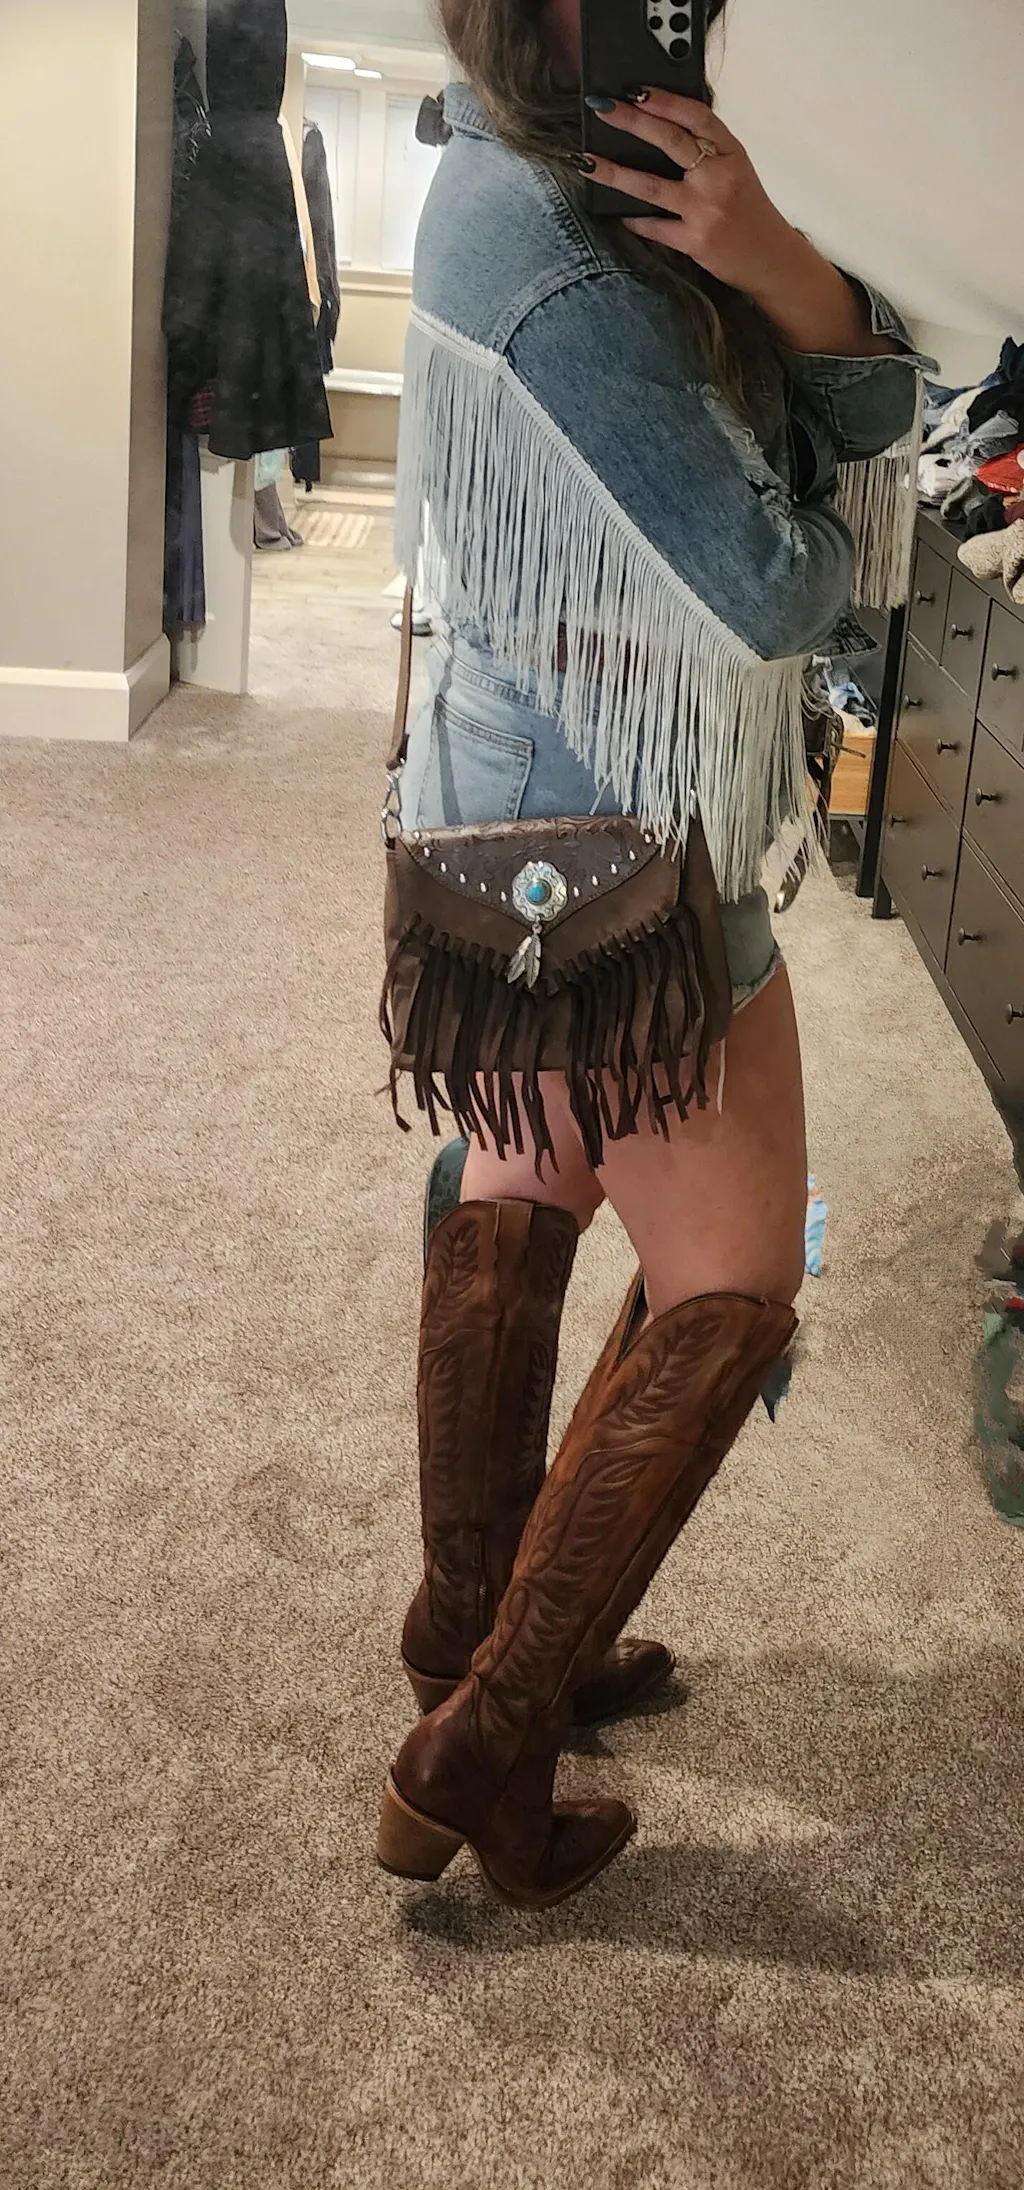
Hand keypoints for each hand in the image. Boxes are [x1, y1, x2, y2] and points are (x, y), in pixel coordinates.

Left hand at [581, 90, 895, 354]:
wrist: (772, 260)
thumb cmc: (750, 212)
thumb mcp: (737, 170)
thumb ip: (708, 149)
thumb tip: (661, 124)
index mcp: (732, 152)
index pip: (696, 116)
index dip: (664, 99)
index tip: (635, 90)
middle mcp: (719, 178)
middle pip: (670, 141)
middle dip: (632, 121)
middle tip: (602, 107)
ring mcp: (706, 210)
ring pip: (650, 186)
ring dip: (614, 173)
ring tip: (586, 161)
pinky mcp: (695, 242)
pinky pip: (654, 227)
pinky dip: (633, 220)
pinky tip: (615, 213)